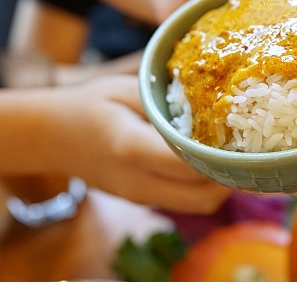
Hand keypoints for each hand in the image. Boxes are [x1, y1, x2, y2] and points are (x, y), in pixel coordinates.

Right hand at [44, 75, 230, 213]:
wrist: (49, 137)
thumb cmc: (88, 105)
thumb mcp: (127, 89)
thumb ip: (165, 103)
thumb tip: (209, 103)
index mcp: (131, 147)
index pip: (189, 161)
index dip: (221, 152)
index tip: (242, 134)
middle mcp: (137, 181)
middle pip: (202, 196)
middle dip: (231, 176)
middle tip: (246, 148)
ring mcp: (139, 197)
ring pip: (197, 205)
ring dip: (220, 185)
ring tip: (231, 154)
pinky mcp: (141, 201)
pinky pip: (183, 201)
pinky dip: (202, 186)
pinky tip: (207, 161)